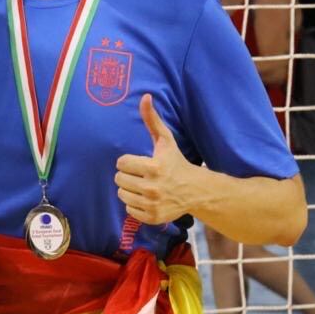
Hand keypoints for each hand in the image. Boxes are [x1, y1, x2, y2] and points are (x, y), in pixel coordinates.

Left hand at [114, 94, 196, 225]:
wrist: (195, 190)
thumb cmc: (176, 162)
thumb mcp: (165, 141)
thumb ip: (152, 119)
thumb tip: (145, 96)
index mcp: (153, 167)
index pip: (121, 163)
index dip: (128, 161)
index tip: (140, 162)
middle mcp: (152, 188)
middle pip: (119, 179)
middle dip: (128, 175)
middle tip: (142, 174)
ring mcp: (152, 204)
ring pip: (121, 194)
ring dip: (129, 189)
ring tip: (143, 185)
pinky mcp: (152, 217)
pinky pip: (129, 209)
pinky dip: (135, 203)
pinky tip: (147, 198)